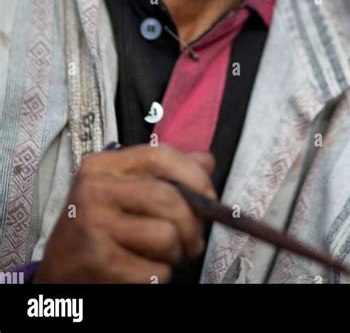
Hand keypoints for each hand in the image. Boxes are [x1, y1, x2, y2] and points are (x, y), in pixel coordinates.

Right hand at [33, 143, 215, 282]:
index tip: (209, 197)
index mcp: (103, 165)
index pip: (159, 156)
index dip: (194, 175)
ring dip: (175, 253)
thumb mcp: (124, 190)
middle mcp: (94, 189)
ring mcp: (94, 225)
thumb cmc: (100, 226)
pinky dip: (159, 276)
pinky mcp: (99, 261)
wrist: (58, 271)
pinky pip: (155, 271)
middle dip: (193, 225)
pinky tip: (144, 271)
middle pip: (169, 198)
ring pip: (166, 235)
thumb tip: (206, 161)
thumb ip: (164, 173)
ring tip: (164, 255)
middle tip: (192, 241)